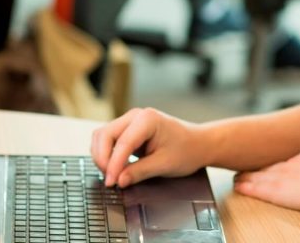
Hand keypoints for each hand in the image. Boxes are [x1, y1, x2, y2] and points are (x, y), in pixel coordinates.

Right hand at [90, 108, 207, 187]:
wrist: (197, 144)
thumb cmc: (186, 150)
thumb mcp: (164, 164)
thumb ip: (139, 172)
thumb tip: (119, 180)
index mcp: (147, 119)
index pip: (122, 143)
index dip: (114, 164)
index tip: (112, 182)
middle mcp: (135, 116)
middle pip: (105, 135)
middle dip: (103, 158)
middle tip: (110, 180)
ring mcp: (129, 121)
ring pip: (102, 136)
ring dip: (102, 155)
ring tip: (112, 174)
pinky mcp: (127, 130)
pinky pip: (108, 139)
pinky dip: (106, 153)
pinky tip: (114, 167)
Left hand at [233, 146, 299, 211]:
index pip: (288, 161)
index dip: (277, 164)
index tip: (270, 167)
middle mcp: (293, 164)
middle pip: (271, 166)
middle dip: (257, 168)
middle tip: (243, 168)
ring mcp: (285, 176)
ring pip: (261, 176)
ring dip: (247, 177)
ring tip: (236, 178)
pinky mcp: (279, 190)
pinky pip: (258, 188)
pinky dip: (247, 187)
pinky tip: (238, 187)